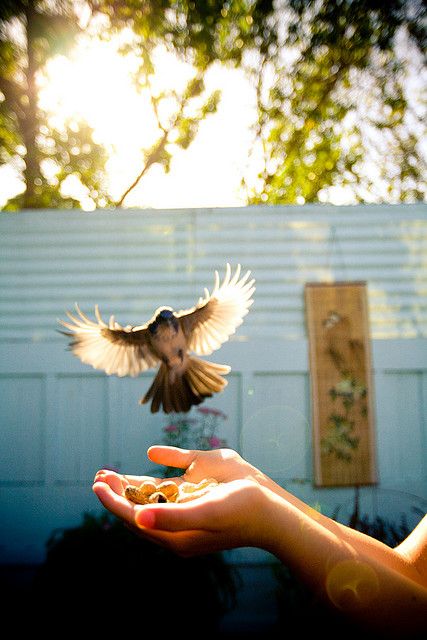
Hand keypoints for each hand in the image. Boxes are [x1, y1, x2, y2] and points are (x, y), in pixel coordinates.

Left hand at [92, 446, 273, 555]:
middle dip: (117, 491)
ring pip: (152, 490)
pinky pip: (176, 471)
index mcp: (174, 533)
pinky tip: (149, 456)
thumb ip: (172, 517)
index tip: (97, 486)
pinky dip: (161, 462)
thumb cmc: (237, 514)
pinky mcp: (201, 479)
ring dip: (129, 482)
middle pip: (139, 504)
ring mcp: (188, 497)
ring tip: (106, 474)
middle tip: (98, 476)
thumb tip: (137, 518)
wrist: (271, 504)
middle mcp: (177, 516)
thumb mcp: (204, 515)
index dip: (115, 502)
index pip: (135, 517)